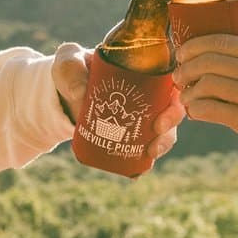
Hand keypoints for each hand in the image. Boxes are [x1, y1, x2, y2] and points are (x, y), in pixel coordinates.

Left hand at [54, 43, 185, 165]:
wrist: (62, 94)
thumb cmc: (72, 71)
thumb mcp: (69, 64)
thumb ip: (71, 71)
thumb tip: (81, 93)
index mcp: (143, 72)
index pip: (171, 82)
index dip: (176, 95)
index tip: (167, 105)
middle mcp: (149, 95)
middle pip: (172, 109)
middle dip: (171, 123)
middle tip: (157, 130)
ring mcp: (140, 117)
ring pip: (162, 132)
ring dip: (162, 145)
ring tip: (150, 154)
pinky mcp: (128, 136)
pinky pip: (142, 150)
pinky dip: (142, 163)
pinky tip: (136, 173)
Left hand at [174, 33, 237, 164]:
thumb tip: (232, 37)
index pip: (222, 41)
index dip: (195, 45)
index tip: (183, 51)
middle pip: (209, 61)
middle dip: (186, 66)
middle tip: (178, 73)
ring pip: (206, 85)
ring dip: (188, 90)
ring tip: (185, 95)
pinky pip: (210, 110)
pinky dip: (196, 109)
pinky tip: (195, 111)